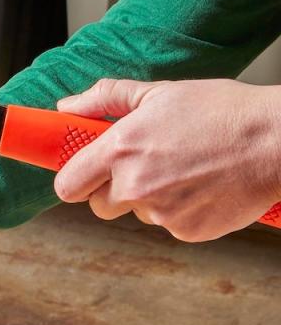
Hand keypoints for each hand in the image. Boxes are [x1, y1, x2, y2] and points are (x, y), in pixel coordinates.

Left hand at [54, 78, 280, 240]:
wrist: (277, 142)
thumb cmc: (222, 112)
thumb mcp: (159, 92)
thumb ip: (104, 99)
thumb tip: (65, 108)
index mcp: (120, 150)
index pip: (68, 185)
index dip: (73, 181)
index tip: (82, 176)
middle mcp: (135, 185)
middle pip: (98, 206)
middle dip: (111, 191)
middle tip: (142, 169)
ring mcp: (160, 212)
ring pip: (137, 214)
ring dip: (150, 199)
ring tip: (183, 170)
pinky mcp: (186, 231)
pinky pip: (168, 225)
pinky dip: (179, 210)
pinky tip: (201, 186)